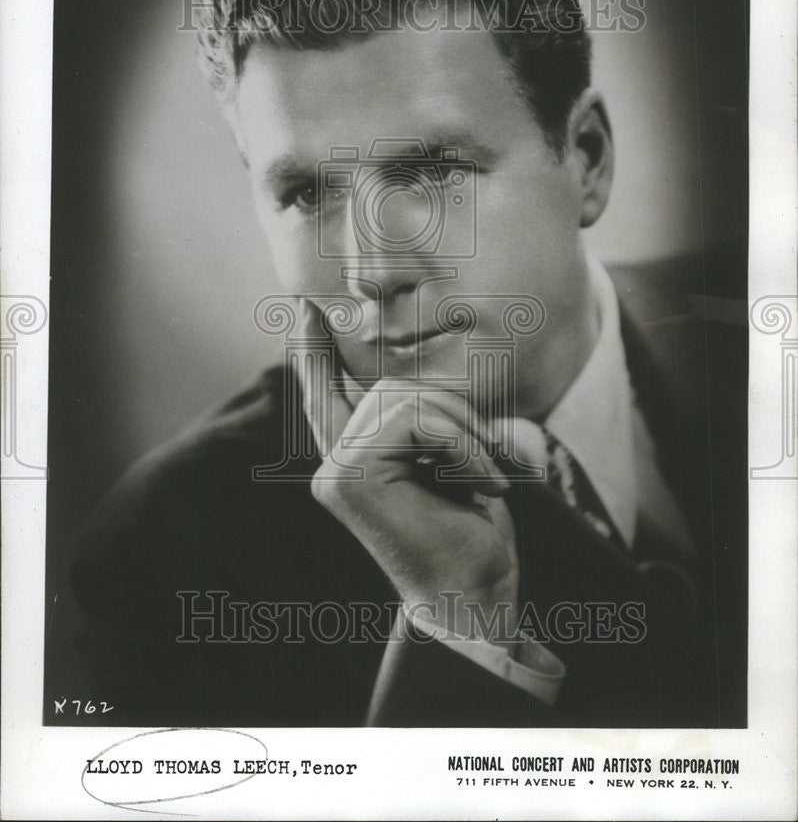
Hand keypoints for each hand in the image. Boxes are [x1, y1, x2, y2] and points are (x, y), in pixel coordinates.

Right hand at [295, 299, 519, 649]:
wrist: (473, 603)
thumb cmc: (468, 539)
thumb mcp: (447, 469)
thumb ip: (419, 429)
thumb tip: (412, 388)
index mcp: (352, 461)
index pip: (328, 395)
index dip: (314, 351)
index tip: (302, 307)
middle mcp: (335, 463)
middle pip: (389, 388)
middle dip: (451, 411)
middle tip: (491, 459)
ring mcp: (338, 470)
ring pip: (405, 399)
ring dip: (464, 432)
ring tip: (488, 477)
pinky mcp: (352, 475)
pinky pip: (418, 421)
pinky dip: (465, 446)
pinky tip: (485, 486)